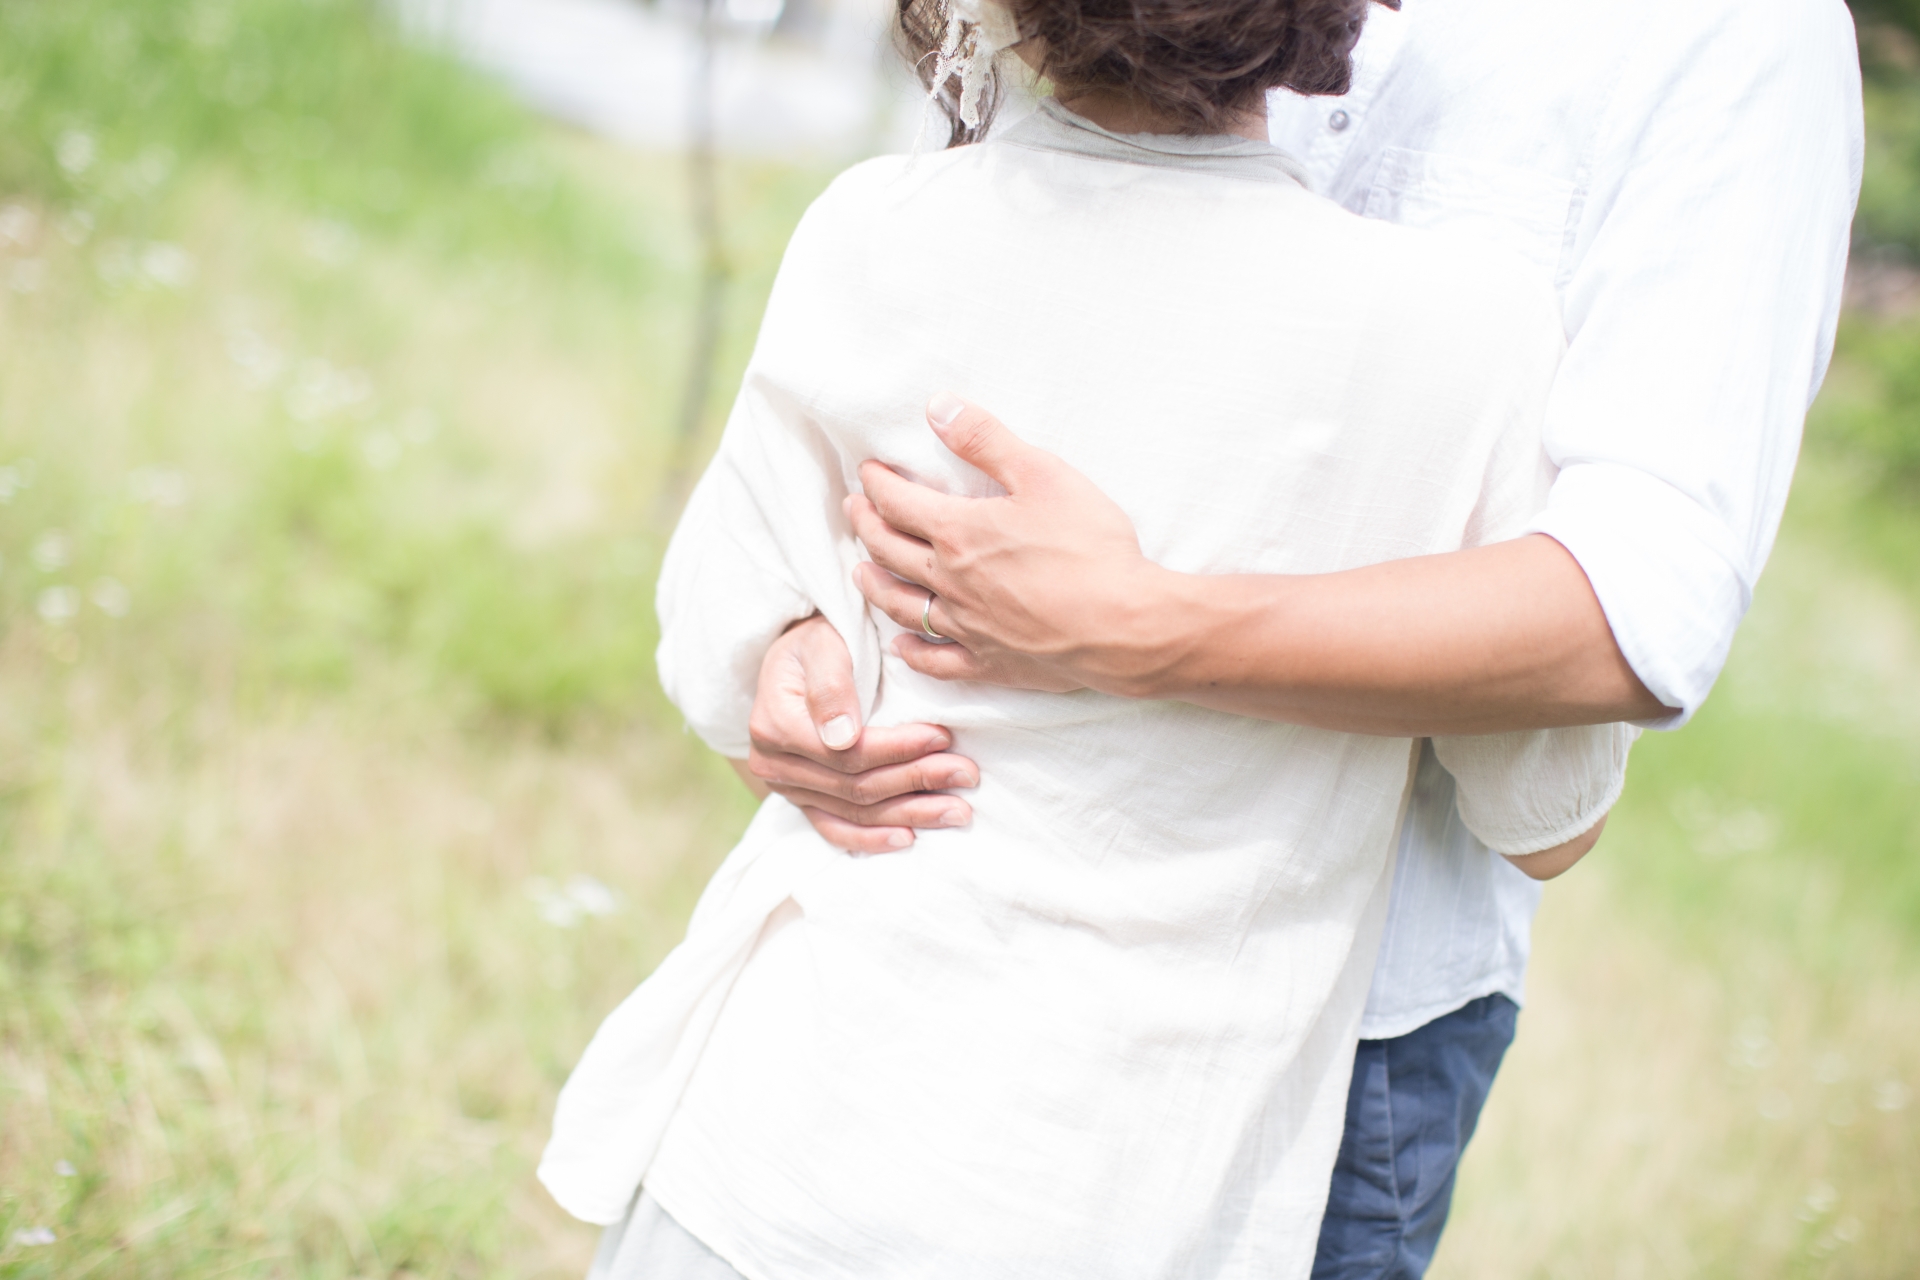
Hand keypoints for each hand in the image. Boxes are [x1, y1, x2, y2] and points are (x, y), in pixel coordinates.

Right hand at [742, 614, 977, 853]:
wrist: (798, 658)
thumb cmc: (817, 643)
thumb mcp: (821, 644)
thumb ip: (831, 685)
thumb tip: (842, 738)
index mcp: (775, 725)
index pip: (847, 752)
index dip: (897, 749)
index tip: (942, 737)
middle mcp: (773, 764)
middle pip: (855, 786)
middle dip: (916, 781)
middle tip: (965, 774)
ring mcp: (786, 788)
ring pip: (854, 812)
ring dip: (909, 814)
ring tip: (957, 810)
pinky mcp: (802, 801)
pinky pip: (835, 830)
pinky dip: (872, 839)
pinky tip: (909, 839)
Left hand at [847, 392, 1169, 695]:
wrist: (1122, 626)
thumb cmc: (1090, 548)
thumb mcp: (1043, 474)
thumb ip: (987, 440)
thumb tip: (938, 408)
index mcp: (959, 532)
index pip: (898, 503)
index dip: (876, 483)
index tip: (868, 472)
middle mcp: (950, 581)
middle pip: (889, 550)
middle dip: (865, 525)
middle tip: (854, 510)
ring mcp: (967, 627)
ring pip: (901, 605)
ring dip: (874, 584)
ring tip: (859, 571)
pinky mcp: (990, 663)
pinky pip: (937, 661)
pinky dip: (913, 652)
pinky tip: (902, 647)